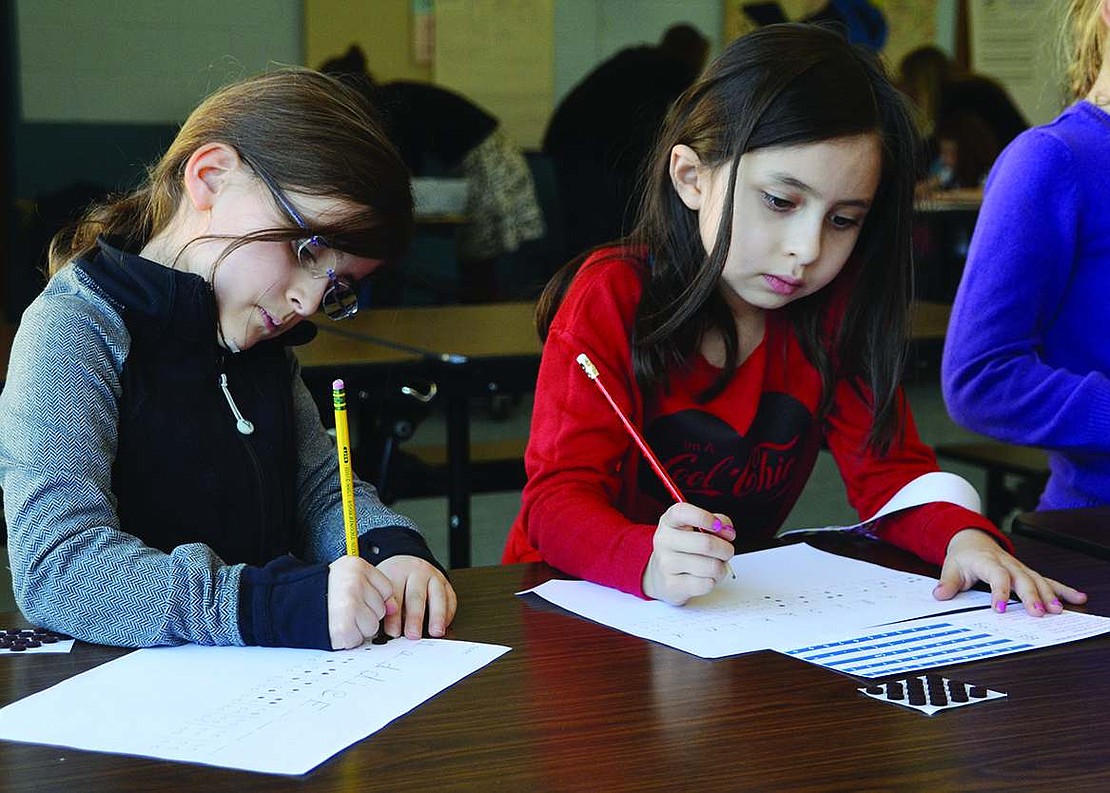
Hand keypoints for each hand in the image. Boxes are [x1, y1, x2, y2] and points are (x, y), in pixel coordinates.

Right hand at [327, 555, 398, 649]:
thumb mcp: (346, 577)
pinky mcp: (343, 628)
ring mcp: (349, 606)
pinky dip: (348, 639)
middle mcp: (354, 584)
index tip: (356, 597)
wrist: (287, 604)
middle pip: (380, 609)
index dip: (372, 597)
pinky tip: (335, 628)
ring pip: (372, 626)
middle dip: (365, 613)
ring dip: (357, 628)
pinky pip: (358, 639)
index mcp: (356, 567)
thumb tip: (393, 608)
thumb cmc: (320, 592)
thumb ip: (372, 587)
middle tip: (343, 609)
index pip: (386, 588)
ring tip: (339, 618)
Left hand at [377, 555, 457, 639]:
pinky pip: (450, 598)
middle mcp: (417, 572)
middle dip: (415, 617)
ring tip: (435, 632)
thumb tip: (385, 632)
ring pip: (437, 596)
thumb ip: (384, 606)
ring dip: (437, 616)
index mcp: (397, 572)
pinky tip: (444, 625)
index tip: (393, 632)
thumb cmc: (393, 579)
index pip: (395, 595)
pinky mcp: (446, 584)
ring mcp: (434, 577)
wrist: (407, 564)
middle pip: (416, 595)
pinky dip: (448, 613)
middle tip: (412, 634)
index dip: (394, 616)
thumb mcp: (383, 588)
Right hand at [642, 503, 735, 604]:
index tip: (718, 525)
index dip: (704, 517)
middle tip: (727, 552)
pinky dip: (713, 582)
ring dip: (721, 568)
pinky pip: (706, 584)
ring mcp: (666, 564)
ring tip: (714, 567)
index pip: (682, 512)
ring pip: (711, 566)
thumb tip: (727, 531)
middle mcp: (664, 540)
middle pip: (706, 543)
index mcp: (669, 521)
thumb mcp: (695, 528)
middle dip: (726, 549)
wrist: (660, 576)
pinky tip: (704, 578)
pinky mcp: (671, 586)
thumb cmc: (684, 549)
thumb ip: (717, 523)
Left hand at [934, 528, 1087, 615]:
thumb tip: (939, 595)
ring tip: (1057, 611)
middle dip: (1031, 595)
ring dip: (1049, 595)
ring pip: (1038, 579)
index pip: (996, 575)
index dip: (999, 592)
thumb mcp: (950, 567)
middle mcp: (1007, 564)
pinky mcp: (1028, 572)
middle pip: (1022, 579)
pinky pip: (1047, 580)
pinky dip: (1063, 589)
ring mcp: (1020, 568)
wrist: (973, 540)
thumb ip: (947, 582)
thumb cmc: (964, 557)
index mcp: (987, 561)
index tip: (999, 609)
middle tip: (1038, 613)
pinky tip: (1078, 598)